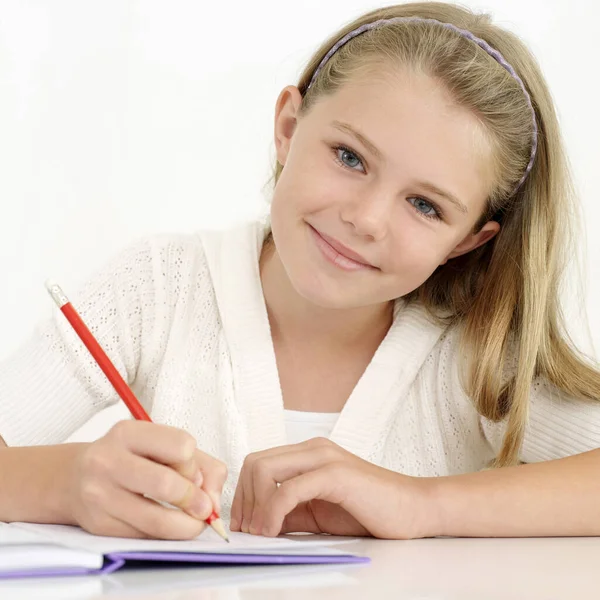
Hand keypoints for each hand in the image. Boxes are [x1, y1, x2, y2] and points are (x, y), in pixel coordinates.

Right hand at [67, 420, 227, 539]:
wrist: (74, 478)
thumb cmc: (130, 458)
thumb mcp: (161, 446)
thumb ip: (201, 465)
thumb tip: (214, 500)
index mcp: (128, 433)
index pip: (181, 446)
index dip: (194, 465)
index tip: (194, 475)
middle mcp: (108, 460)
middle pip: (166, 484)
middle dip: (195, 500)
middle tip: (204, 509)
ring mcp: (99, 494)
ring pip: (156, 520)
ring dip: (186, 527)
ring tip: (194, 524)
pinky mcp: (99, 525)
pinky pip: (144, 536)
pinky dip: (164, 536)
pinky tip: (167, 526)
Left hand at [230, 437, 438, 538]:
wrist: (414, 509)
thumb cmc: (369, 510)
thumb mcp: (318, 512)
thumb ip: (289, 511)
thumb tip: (256, 522)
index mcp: (308, 453)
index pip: (257, 462)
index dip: (242, 494)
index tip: (243, 524)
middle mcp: (313, 449)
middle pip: (254, 462)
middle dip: (242, 499)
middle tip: (247, 531)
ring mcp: (324, 458)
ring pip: (264, 469)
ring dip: (254, 506)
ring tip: (261, 533)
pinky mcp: (335, 474)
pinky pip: (287, 490)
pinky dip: (272, 512)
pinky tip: (274, 531)